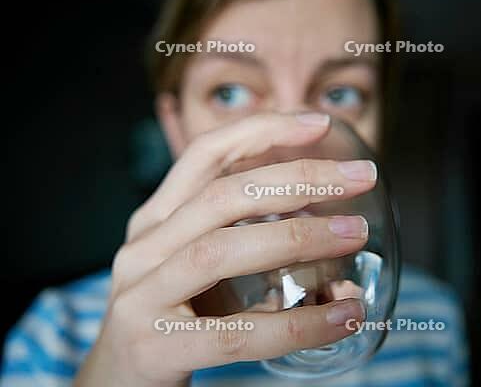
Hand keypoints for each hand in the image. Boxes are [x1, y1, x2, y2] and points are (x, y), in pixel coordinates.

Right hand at [75, 113, 374, 386]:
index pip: (205, 156)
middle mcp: (144, 248)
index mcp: (156, 220)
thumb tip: (324, 220)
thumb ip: (238, 236)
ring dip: (300, 238)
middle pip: (223, 196)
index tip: (317, 122)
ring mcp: (143, 296)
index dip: (260, 130)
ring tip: (356, 233)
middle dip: (298, 178)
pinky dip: (299, 324)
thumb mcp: (192, 262)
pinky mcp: (157, 347)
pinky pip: (238, 334)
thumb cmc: (172, 314)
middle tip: (360, 175)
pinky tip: (344, 316)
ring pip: (224, 252)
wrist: (117, 380)